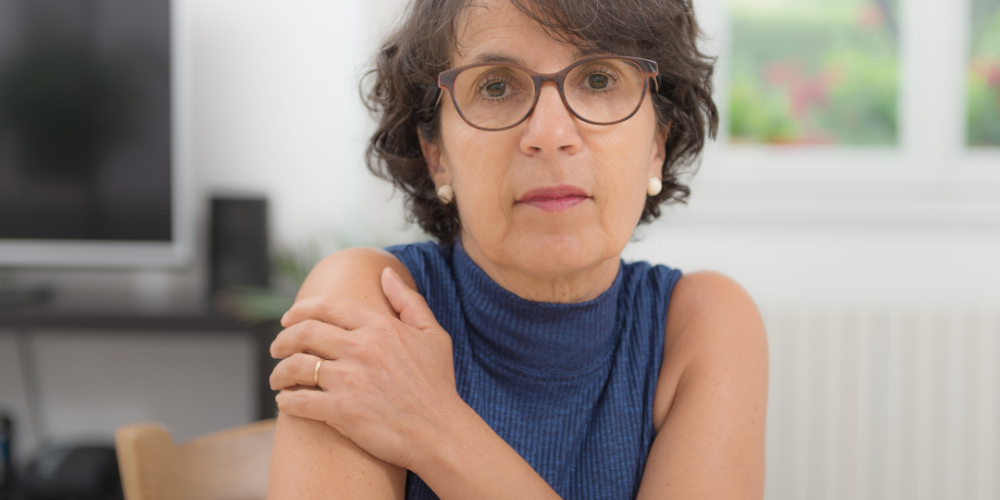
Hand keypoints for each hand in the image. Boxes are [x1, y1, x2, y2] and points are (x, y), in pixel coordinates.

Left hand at [268, 267, 460, 469]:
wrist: (440, 432)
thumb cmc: (438, 385)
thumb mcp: (433, 335)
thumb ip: (408, 301)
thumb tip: (385, 273)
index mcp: (380, 327)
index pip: (328, 306)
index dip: (301, 309)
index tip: (288, 318)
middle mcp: (362, 348)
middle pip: (305, 332)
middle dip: (282, 338)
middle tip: (276, 347)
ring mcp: (350, 380)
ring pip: (296, 366)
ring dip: (279, 371)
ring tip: (277, 378)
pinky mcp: (342, 411)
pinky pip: (299, 401)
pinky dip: (286, 401)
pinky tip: (285, 402)